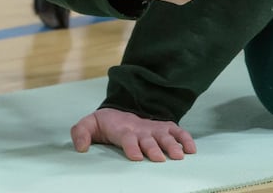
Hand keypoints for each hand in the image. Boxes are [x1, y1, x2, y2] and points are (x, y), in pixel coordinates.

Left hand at [71, 106, 194, 161]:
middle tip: (160, 158)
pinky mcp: (163, 129)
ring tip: (180, 156)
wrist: (118, 113)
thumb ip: (80, 133)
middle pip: (148, 139)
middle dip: (154, 148)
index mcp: (122, 129)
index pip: (127, 137)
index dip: (132, 146)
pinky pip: (176, 132)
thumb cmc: (104, 124)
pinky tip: (192, 149)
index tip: (136, 157)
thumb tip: (81, 148)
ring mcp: (153, 128)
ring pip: (165, 136)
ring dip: (172, 145)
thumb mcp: (88, 125)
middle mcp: (140, 129)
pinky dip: (185, 138)